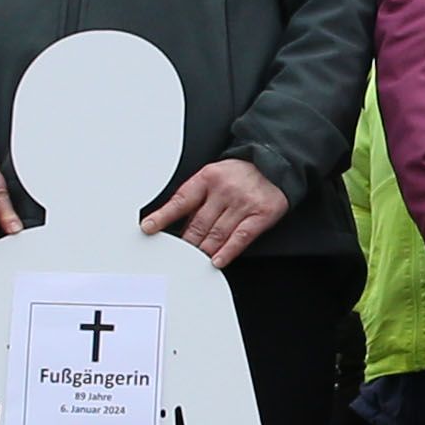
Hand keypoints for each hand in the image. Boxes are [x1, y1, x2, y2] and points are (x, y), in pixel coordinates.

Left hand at [140, 155, 290, 267]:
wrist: (276, 162)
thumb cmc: (242, 173)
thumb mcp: (214, 174)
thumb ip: (198, 196)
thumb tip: (177, 222)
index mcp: (208, 178)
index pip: (181, 201)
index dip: (163, 216)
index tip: (148, 228)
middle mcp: (225, 190)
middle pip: (198, 224)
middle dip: (185, 243)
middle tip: (174, 256)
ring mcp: (243, 203)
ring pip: (217, 233)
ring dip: (203, 251)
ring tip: (193, 262)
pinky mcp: (261, 214)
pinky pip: (241, 237)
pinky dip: (227, 251)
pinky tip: (217, 260)